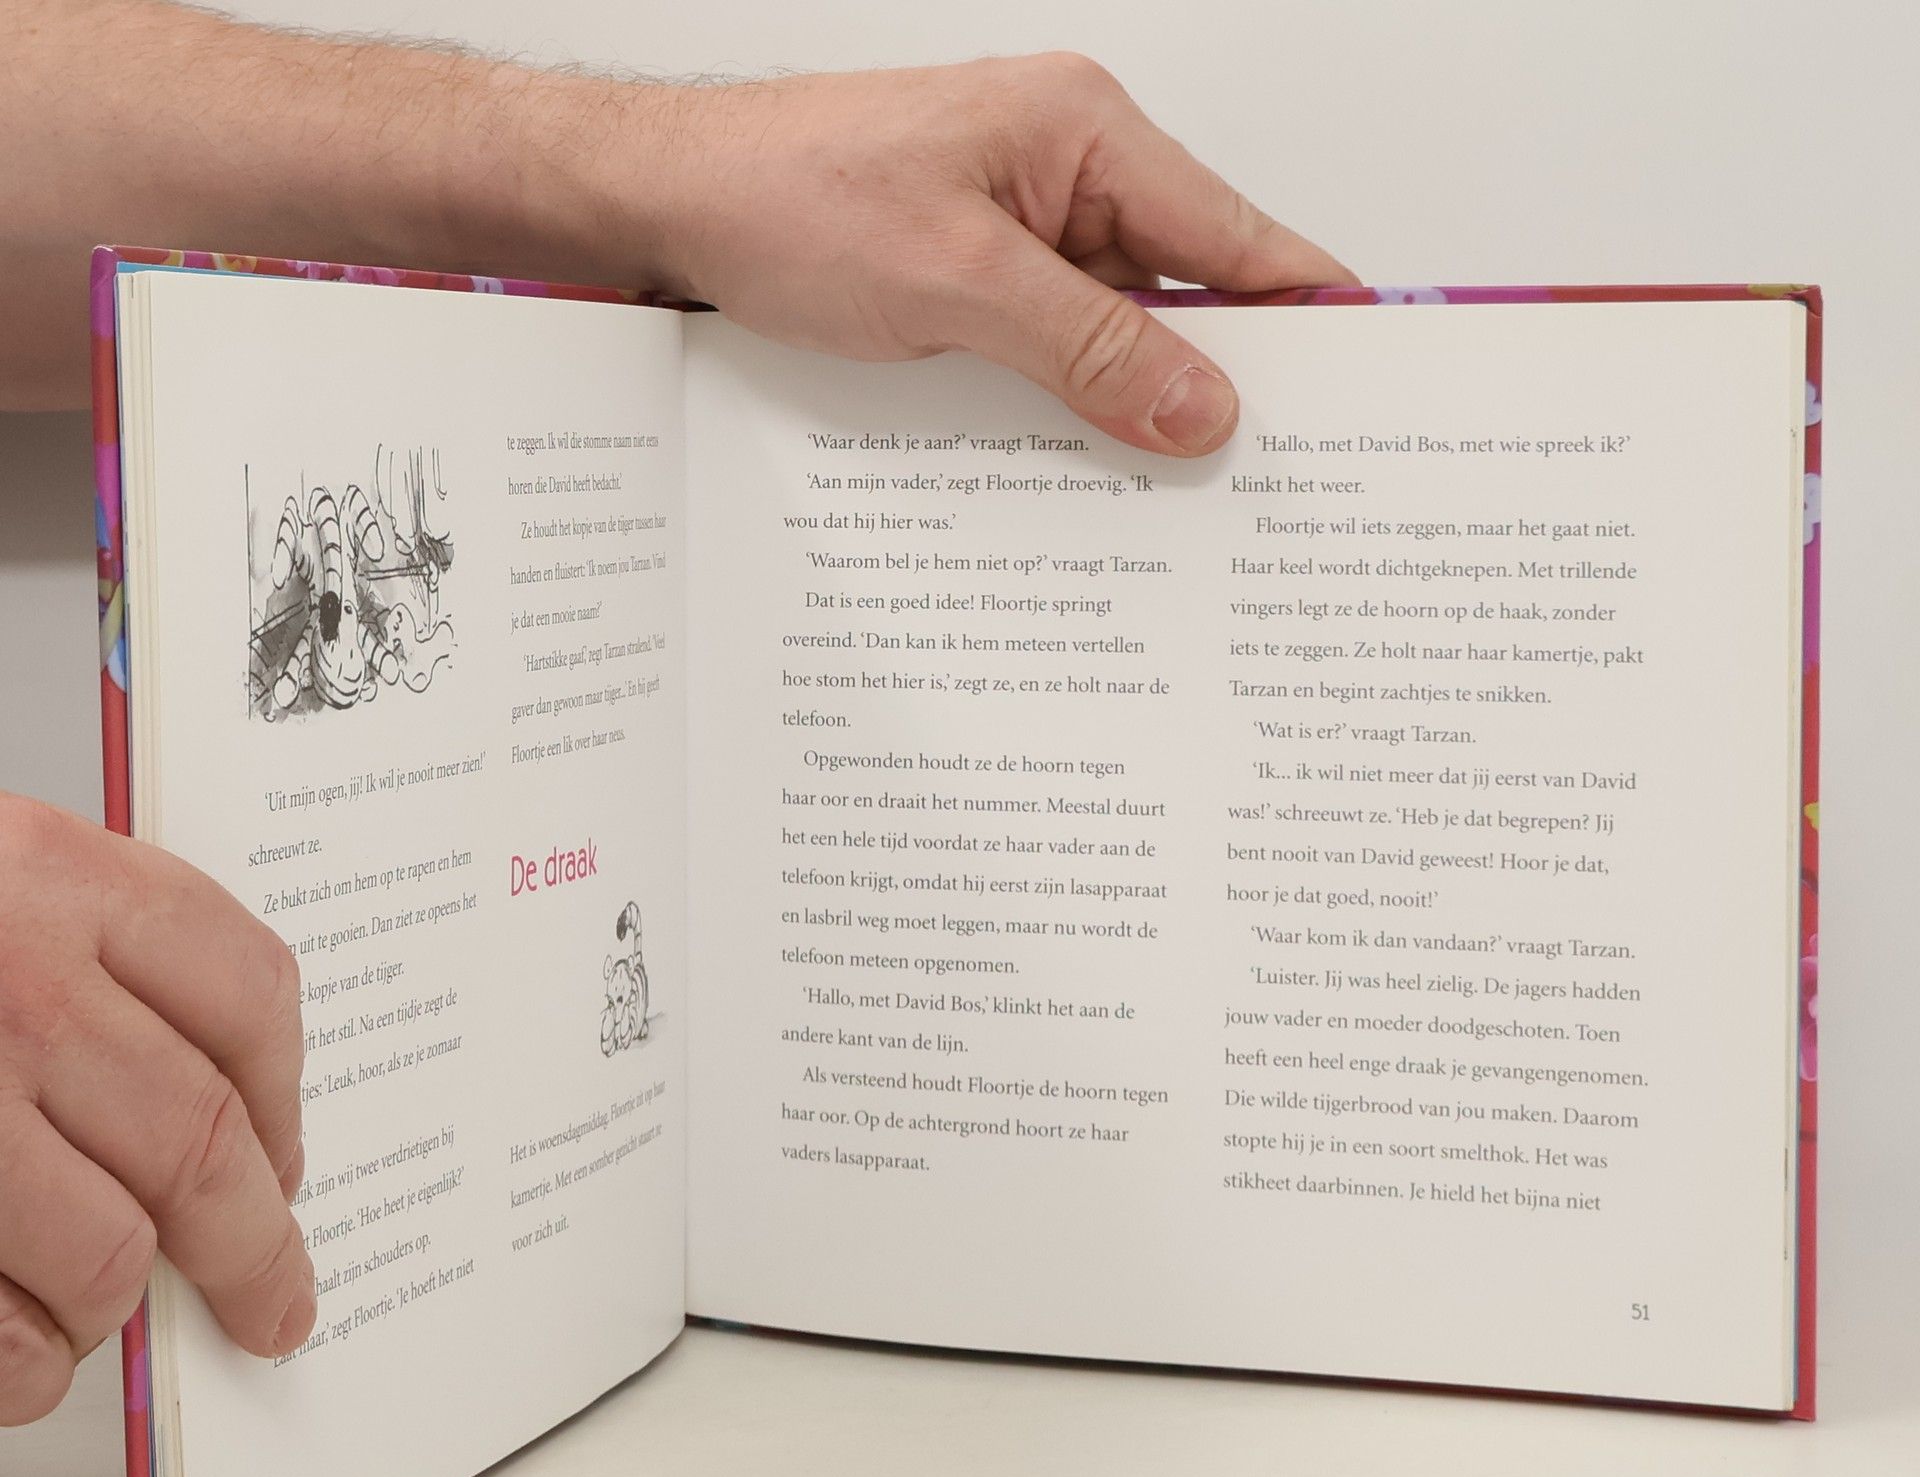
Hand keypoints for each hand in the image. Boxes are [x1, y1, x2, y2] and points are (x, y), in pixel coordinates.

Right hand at [0, 795, 314, 1423]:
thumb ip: (85, 959)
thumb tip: (217, 1126)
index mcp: (47, 874)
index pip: (249, 992)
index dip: (284, 1098)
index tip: (287, 1163)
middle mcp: (10, 979)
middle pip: (198, 1143)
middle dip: (254, 1249)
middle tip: (274, 1302)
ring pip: (105, 1253)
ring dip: (115, 1311)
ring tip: (100, 1315)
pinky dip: (23, 1368)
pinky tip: (23, 1357)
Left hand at [633, 54, 1356, 454]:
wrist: (671, 204)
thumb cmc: (786, 197)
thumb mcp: (953, 283)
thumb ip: (1087, 346)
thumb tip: (1200, 407)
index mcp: (1087, 134)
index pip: (1236, 236)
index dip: (1307, 316)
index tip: (1363, 390)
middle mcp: (1069, 175)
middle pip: (1190, 290)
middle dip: (1225, 382)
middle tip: (1268, 479)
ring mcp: (1026, 231)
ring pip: (1124, 333)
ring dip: (1140, 405)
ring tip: (1181, 493)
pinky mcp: (983, 282)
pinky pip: (1060, 352)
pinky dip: (1078, 406)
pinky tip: (1088, 468)